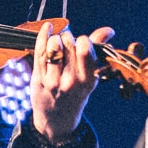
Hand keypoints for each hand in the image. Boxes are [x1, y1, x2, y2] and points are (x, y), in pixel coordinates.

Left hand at [31, 22, 114, 141]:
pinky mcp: (39, 78)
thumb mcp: (90, 77)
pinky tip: (47, 28)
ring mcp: (53, 80)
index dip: (83, 41)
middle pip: (69, 44)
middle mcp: (71, 81)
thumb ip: (96, 51)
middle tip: (67, 43)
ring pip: (54, 46)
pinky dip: (43, 35)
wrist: (56, 118)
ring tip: (57, 42)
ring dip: (55, 38)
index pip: (85, 49)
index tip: (81, 43)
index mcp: (88, 80)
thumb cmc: (75, 93)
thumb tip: (108, 30)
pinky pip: (39, 51)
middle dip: (68, 38)